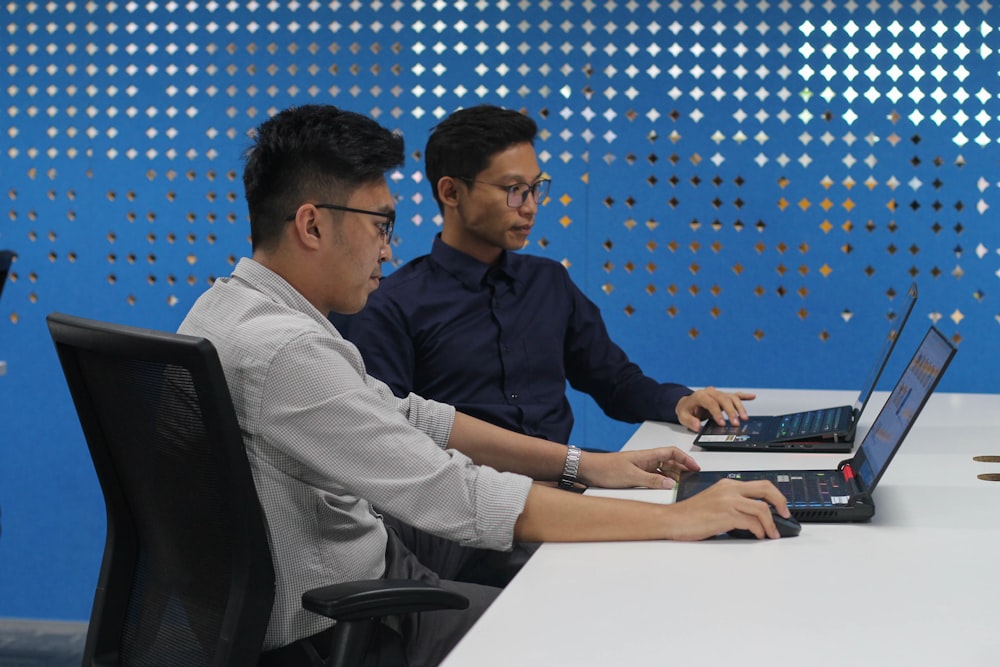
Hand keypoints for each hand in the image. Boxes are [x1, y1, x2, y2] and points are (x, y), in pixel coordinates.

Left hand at [579, 447, 700, 489]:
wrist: (587, 469)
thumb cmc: (605, 469)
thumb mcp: (631, 477)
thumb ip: (652, 481)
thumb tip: (671, 484)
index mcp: (647, 455)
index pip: (672, 453)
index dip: (685, 459)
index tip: (695, 467)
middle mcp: (645, 460)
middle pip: (669, 462)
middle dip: (682, 469)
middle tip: (692, 479)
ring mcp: (640, 467)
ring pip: (662, 470)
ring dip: (672, 477)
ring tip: (681, 486)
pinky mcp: (634, 475)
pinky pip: (653, 477)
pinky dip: (660, 482)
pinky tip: (662, 490)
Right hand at [664, 478, 790, 540]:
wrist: (672, 519)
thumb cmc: (690, 514)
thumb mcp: (714, 501)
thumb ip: (733, 503)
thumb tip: (754, 515)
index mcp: (727, 484)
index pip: (760, 484)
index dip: (775, 496)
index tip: (781, 507)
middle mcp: (729, 489)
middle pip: (766, 490)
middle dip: (780, 503)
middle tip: (785, 516)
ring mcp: (727, 501)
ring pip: (761, 509)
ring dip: (771, 524)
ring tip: (772, 533)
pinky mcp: (725, 515)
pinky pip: (751, 522)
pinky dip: (759, 531)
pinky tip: (758, 536)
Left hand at [676, 387, 755, 430]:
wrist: (687, 403)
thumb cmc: (686, 410)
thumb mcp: (683, 417)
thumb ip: (690, 421)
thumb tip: (697, 426)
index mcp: (700, 396)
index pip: (710, 403)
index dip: (717, 413)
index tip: (722, 423)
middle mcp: (710, 392)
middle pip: (723, 399)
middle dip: (731, 411)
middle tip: (736, 423)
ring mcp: (718, 394)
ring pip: (731, 398)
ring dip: (739, 407)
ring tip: (744, 418)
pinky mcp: (724, 396)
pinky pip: (735, 395)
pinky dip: (744, 396)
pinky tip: (752, 396)